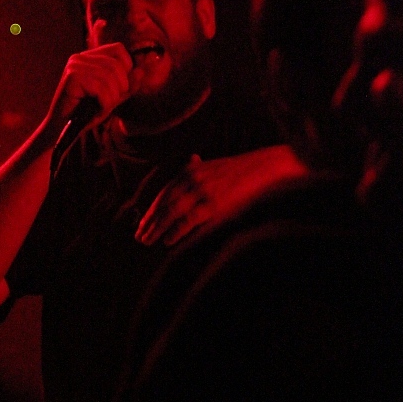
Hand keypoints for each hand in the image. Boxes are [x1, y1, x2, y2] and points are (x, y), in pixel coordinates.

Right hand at [46, 42, 142, 133]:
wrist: (62, 129)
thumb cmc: (86, 113)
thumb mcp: (113, 98)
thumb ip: (127, 85)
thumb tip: (141, 71)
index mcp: (90, 57)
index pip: (118, 49)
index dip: (126, 68)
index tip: (119, 88)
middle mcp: (81, 57)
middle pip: (117, 64)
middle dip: (120, 87)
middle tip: (108, 103)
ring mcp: (75, 65)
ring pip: (110, 77)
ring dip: (111, 98)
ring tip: (100, 108)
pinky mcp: (72, 76)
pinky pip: (101, 87)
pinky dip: (104, 103)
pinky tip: (95, 110)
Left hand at [134, 145, 308, 245]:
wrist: (263, 169)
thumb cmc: (239, 170)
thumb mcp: (215, 165)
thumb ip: (200, 168)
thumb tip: (191, 160)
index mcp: (190, 171)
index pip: (164, 193)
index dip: (151, 210)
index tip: (141, 224)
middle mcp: (192, 179)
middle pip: (164, 203)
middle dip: (150, 221)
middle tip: (139, 237)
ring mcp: (202, 192)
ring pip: (173, 212)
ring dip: (158, 228)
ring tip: (148, 241)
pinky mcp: (214, 205)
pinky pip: (190, 220)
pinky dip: (177, 231)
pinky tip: (168, 241)